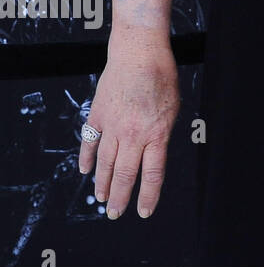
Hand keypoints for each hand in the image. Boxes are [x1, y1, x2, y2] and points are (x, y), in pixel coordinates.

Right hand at [79, 36, 179, 219]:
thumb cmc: (161, 76)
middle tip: (115, 213)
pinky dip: (87, 158)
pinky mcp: (98, 114)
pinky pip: (89, 142)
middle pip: (124, 174)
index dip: (148, 195)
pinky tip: (86, 170)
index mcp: (156, 133)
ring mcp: (112, 125)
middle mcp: (133, 133)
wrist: (139, 53)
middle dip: (119, 197)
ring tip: (101, 198)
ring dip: (102, 183)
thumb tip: (155, 151)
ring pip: (105, 162)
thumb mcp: (174, 107)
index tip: (144, 211)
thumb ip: (162, 132)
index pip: (152, 173)